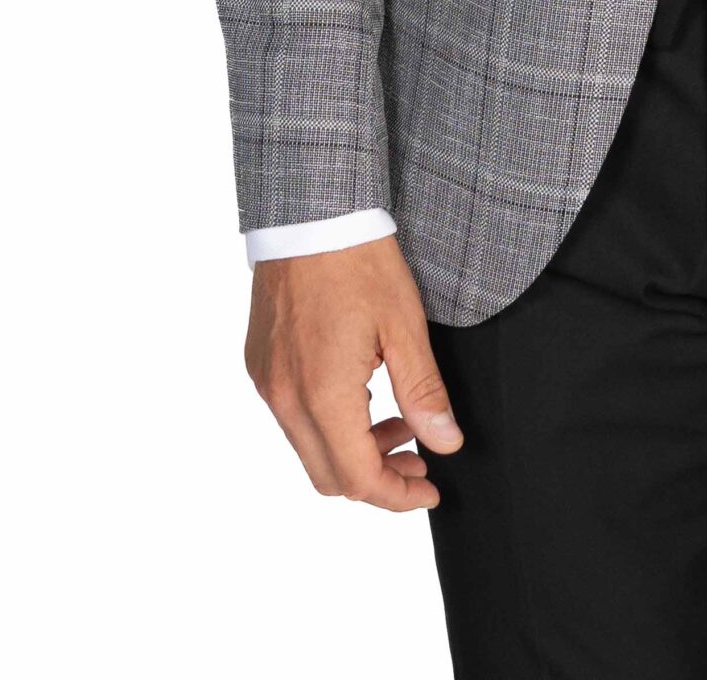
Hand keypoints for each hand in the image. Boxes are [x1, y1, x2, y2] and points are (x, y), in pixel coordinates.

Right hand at [245, 234, 463, 509]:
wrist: (309, 212)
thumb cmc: (359, 261)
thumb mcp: (405, 325)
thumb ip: (423, 392)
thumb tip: (445, 443)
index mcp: (323, 394)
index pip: (358, 478)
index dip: (397, 496)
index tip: (430, 488)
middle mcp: (286, 398)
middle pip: (329, 476)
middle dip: (378, 479)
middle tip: (419, 458)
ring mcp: (268, 382)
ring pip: (309, 449)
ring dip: (354, 450)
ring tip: (399, 421)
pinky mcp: (261, 365)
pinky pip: (293, 418)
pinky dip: (329, 424)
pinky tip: (364, 394)